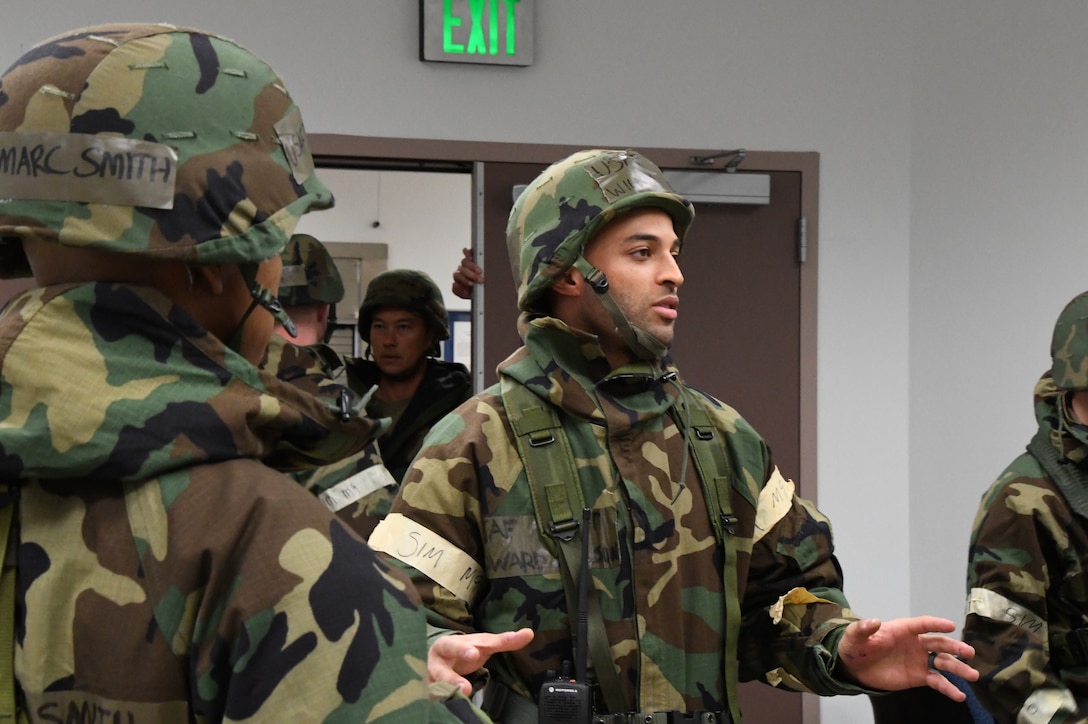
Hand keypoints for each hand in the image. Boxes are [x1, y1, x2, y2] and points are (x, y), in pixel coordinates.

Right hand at [428, 628, 533, 696]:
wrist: (436, 659)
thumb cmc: (463, 650)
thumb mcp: (482, 644)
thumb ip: (504, 641)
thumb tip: (529, 633)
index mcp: (450, 644)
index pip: (458, 645)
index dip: (465, 650)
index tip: (475, 653)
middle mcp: (438, 660)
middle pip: (443, 666)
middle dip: (452, 674)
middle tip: (466, 681)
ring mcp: (432, 677)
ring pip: (436, 683)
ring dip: (448, 689)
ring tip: (462, 694)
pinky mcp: (430, 691)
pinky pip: (432, 697)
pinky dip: (438, 700)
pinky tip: (446, 704)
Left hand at [452, 247, 483, 298]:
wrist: (481, 289)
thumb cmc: (474, 291)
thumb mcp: (466, 294)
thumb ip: (459, 291)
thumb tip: (455, 284)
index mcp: (458, 278)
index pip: (458, 276)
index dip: (464, 280)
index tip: (472, 284)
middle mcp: (461, 269)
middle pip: (462, 269)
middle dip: (471, 275)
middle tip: (480, 279)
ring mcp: (465, 262)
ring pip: (464, 261)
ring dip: (472, 266)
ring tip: (480, 271)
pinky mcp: (471, 255)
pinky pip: (466, 251)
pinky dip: (467, 253)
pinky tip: (472, 257)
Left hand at [836, 617, 977, 700]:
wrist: (855, 667)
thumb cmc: (856, 646)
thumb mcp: (855, 636)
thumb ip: (863, 628)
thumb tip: (874, 621)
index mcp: (903, 629)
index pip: (923, 624)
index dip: (936, 624)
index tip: (951, 625)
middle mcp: (916, 643)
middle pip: (939, 643)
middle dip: (954, 647)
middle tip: (969, 652)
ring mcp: (919, 660)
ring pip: (943, 662)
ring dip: (958, 668)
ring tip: (973, 675)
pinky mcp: (919, 676)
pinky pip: (937, 681)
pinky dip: (948, 688)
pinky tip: (959, 695)